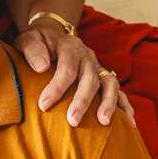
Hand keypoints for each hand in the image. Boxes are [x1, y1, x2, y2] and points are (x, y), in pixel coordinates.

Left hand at [13, 24, 135, 127]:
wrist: (53, 35)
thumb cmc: (38, 42)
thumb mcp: (28, 38)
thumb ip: (32, 49)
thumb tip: (41, 66)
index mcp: (70, 45)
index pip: (67, 67)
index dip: (57, 86)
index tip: (43, 105)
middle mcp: (87, 55)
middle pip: (90, 78)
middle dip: (82, 100)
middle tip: (72, 121)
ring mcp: (98, 66)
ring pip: (110, 84)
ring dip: (108, 103)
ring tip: (103, 122)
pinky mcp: (103, 77)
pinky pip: (118, 91)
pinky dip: (125, 106)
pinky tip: (129, 123)